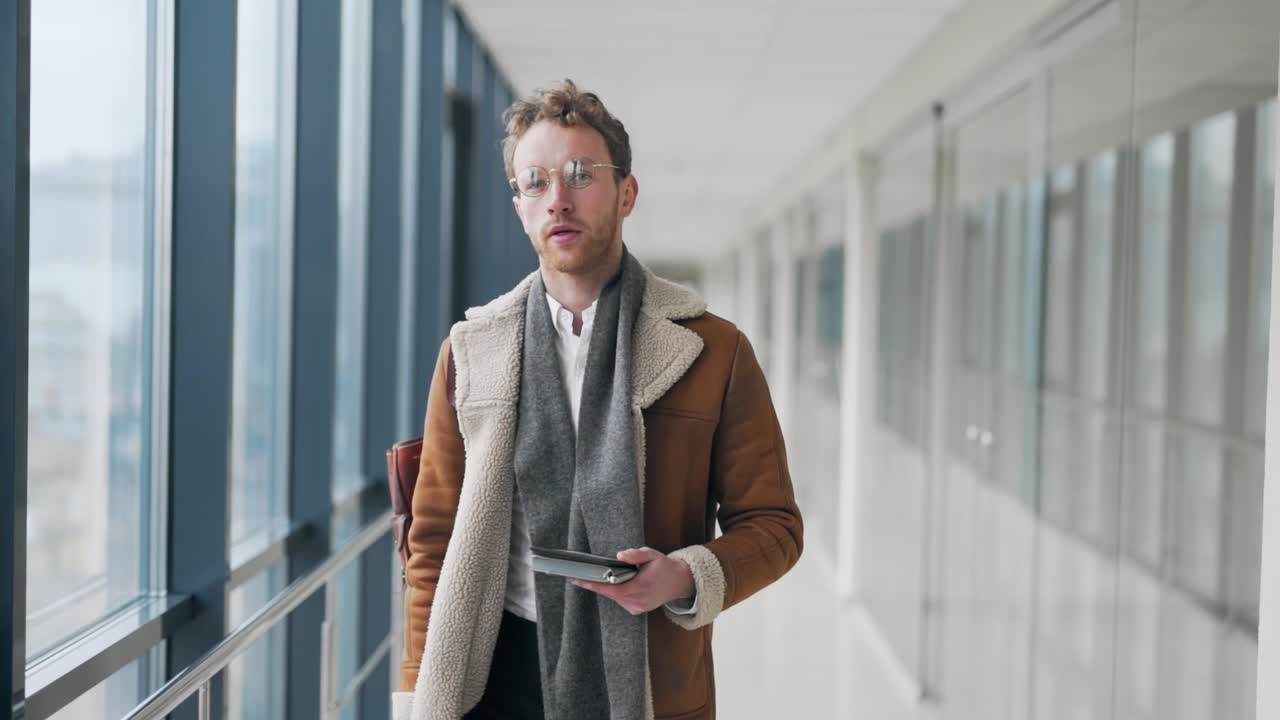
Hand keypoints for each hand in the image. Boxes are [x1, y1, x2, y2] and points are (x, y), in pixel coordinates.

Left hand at [569, 547, 694, 615]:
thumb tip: (619, 555)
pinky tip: (625, 583)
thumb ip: (636, 555)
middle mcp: (636, 601)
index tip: (576, 580)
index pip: (609, 589)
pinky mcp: (637, 610)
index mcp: (638, 588)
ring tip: (618, 575)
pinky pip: (621, 600)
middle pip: (609, 593)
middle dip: (599, 583)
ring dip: (611, 587)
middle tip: (587, 572)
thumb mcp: (652, 555)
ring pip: (615, 597)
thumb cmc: (665, 567)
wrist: (681, 582)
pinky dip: (618, 592)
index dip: (592, 584)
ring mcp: (636, 607)